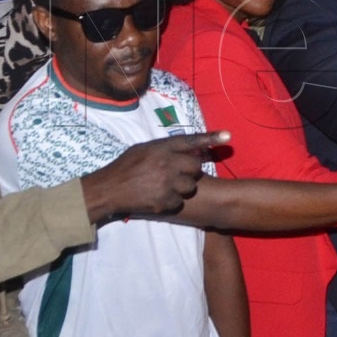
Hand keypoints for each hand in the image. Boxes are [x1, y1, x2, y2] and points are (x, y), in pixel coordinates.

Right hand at [80, 131, 227, 222]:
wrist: (109, 189)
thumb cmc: (125, 167)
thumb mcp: (144, 149)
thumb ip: (165, 148)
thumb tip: (187, 148)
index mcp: (162, 147)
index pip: (191, 141)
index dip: (211, 138)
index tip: (228, 137)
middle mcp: (167, 163)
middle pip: (196, 166)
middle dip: (191, 170)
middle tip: (177, 173)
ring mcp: (167, 182)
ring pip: (191, 186)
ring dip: (183, 187)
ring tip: (166, 186)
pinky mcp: (165, 200)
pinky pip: (180, 200)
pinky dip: (172, 200)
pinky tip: (158, 196)